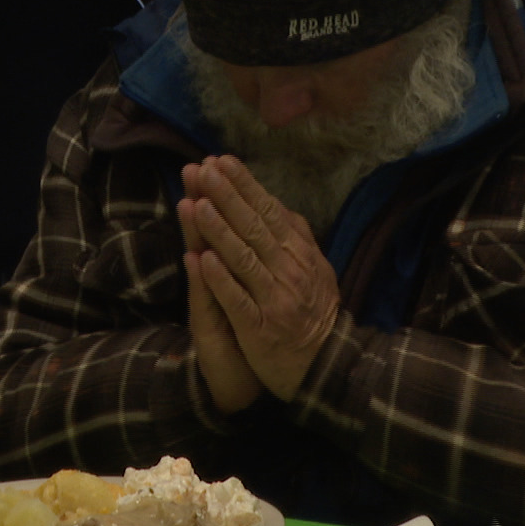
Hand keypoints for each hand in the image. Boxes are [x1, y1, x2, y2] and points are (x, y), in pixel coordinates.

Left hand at [182, 155, 340, 400]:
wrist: (325, 365)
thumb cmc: (312, 313)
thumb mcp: (315, 270)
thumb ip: (298, 238)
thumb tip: (279, 205)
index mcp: (300, 254)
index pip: (269, 212)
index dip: (245, 185)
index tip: (222, 160)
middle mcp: (289, 271)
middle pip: (254, 228)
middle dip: (228, 197)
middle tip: (205, 170)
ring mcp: (275, 299)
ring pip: (244, 259)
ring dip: (220, 231)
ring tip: (199, 205)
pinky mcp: (260, 326)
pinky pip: (237, 299)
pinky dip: (221, 278)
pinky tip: (202, 259)